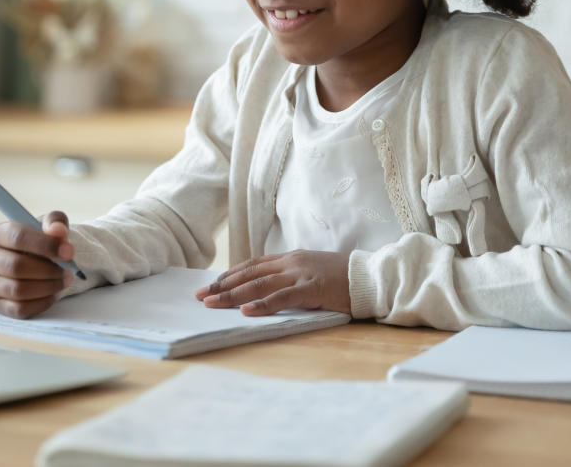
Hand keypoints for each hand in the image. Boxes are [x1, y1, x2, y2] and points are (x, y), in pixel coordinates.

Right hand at [0, 210, 74, 318]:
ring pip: (18, 290)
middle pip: (16, 267)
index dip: (45, 245)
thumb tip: (58, 231)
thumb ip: (56, 222)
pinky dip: (42, 302)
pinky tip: (54, 293)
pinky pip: (19, 309)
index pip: (18, 237)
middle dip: (48, 270)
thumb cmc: (42, 241)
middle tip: (68, 270)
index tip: (69, 251)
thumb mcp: (50, 225)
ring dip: (48, 286)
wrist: (39, 260)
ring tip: (64, 280)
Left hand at [195, 250, 350, 316]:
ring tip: (213, 303)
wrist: (370, 276)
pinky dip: (263, 304)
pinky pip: (283, 297)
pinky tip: (246, 311)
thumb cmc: (341, 278)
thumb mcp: (310, 273)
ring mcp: (301, 274)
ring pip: (259, 284)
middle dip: (222, 285)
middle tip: (201, 296)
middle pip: (249, 273)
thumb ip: (289, 278)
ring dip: (233, 295)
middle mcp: (291, 263)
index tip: (209, 285)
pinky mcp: (312, 289)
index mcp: (290, 259)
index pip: (252, 265)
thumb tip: (265, 290)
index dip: (229, 275)